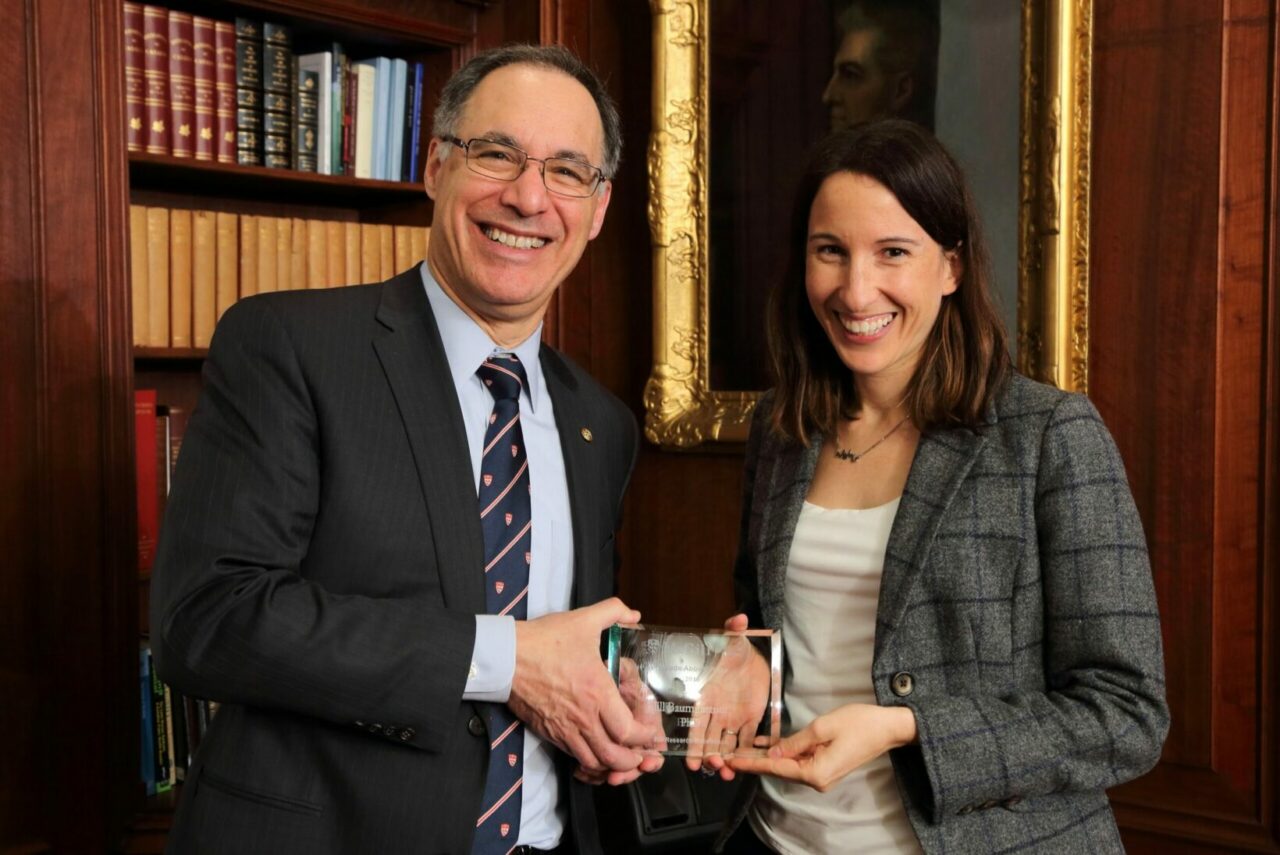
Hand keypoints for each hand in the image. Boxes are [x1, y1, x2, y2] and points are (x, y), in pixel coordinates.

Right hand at [509, 598, 663, 783]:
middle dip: (632, 761)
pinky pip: (573, 756)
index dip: (644, 738)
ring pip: (593, 762)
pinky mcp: (549, 733)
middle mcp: (584, 717)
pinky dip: (588, 762)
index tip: (650, 734)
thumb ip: (614, 611)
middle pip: (614, 756)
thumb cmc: (545, 640)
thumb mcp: (583, 619)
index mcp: (598, 692)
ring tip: (620, 757)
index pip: (629, 731)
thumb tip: (634, 614)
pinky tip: (594, 752)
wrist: (506, 656)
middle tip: (640, 755)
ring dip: (611, 765)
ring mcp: (565, 728)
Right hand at [685, 613, 771, 781]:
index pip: (698, 724)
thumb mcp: (735, 639)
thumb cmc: (737, 650)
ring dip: (725, 760)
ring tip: (727, 774)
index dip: (695, 743)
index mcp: (709, 696)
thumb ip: (734, 629)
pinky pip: (747, 740)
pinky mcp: (751, 720)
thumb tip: (739, 619)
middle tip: (713, 768)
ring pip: (726, 744)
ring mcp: (734, 718)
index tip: (692, 762)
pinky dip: (746, 753)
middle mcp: (718, 711)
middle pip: (710, 740)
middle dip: (710, 756)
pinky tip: (747, 765)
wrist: (753, 657)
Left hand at [726, 703, 916, 791]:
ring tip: (742, 748)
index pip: (776, 769)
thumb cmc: (860, 723)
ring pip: (787, 765)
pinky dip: (782, 753)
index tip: (731, 762)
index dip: (751, 764)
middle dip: (755, 762)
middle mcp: (818, 780)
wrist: (889, 727)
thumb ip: (794, 743)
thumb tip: (772, 755)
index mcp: (816, 773)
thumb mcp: (822, 727)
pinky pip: (799, 760)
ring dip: (766, 757)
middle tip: (729, 754)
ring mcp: (822, 774)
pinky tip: (765, 745)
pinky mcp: (825, 765)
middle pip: (779, 770)